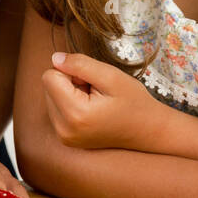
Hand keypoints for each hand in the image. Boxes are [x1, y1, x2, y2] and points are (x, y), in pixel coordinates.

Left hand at [41, 51, 158, 150]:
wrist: (148, 130)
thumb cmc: (134, 102)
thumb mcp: (111, 76)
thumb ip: (80, 64)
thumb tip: (55, 58)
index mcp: (75, 114)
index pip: (49, 76)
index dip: (71, 71)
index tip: (92, 81)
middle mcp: (64, 130)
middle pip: (48, 87)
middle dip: (70, 83)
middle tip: (96, 92)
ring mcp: (64, 137)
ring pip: (51, 97)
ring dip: (71, 93)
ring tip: (96, 101)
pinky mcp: (65, 138)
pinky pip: (57, 110)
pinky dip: (72, 104)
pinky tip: (92, 110)